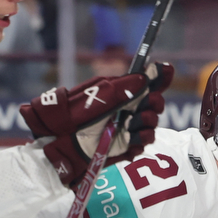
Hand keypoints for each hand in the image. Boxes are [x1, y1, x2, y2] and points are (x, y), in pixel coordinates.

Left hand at [21, 62, 173, 185]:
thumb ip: (118, 89)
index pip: (146, 81)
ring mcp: (125, 129)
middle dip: (155, 103)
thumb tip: (144, 78)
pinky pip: (142, 144)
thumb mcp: (92, 97)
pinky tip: (132, 139)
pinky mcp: (123, 147)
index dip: (159, 75)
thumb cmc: (66, 116)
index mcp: (118, 92)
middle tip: (147, 105)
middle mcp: (125, 108)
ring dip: (148, 122)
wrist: (53, 145)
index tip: (164, 70)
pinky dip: (141, 140)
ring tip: (133, 124)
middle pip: (154, 102)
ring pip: (151, 123)